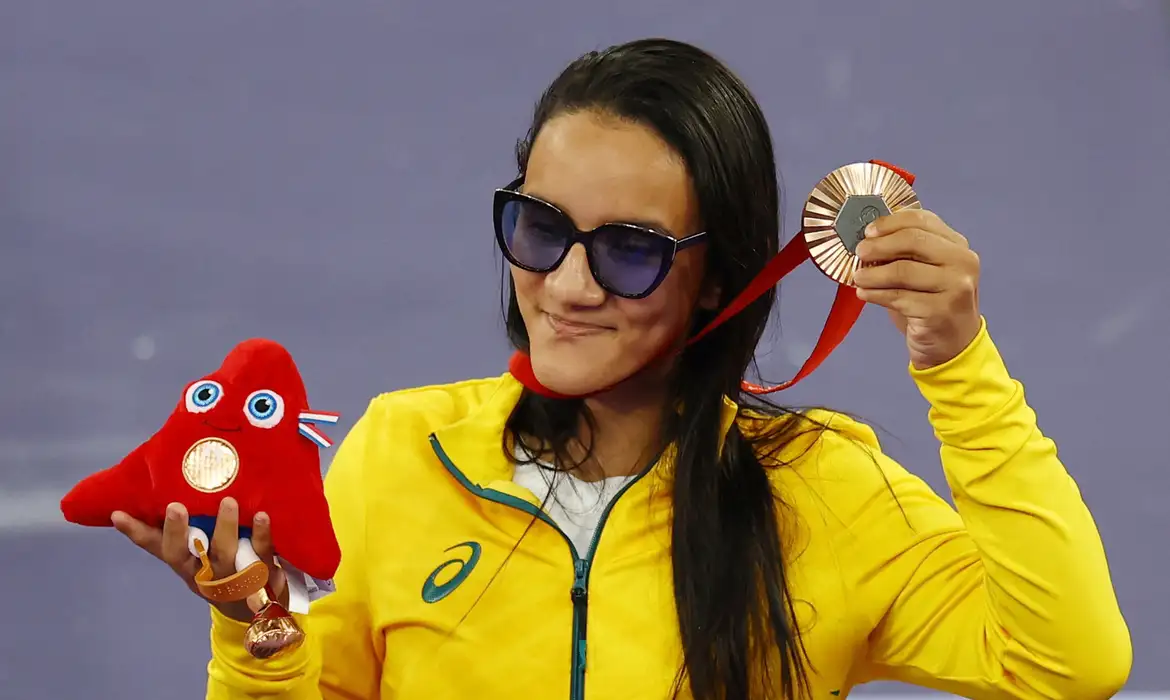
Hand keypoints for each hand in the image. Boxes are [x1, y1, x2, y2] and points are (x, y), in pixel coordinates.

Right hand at [112, 497, 286, 622]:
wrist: (258, 607)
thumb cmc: (221, 570)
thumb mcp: (198, 557)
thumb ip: (184, 533)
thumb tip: (160, 496)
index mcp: (185, 565)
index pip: (156, 548)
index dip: (136, 533)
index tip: (118, 514)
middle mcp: (202, 572)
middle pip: (183, 555)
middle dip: (176, 532)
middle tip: (175, 507)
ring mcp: (231, 575)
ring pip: (223, 553)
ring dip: (224, 526)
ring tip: (228, 501)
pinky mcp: (261, 573)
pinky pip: (261, 553)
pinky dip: (261, 534)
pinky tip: (262, 515)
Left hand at [852, 209, 981, 369]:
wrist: (953, 345)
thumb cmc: (931, 303)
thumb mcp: (925, 271)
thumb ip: (905, 252)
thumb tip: (866, 240)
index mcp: (957, 245)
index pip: (923, 220)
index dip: (890, 223)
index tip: (868, 231)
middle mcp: (962, 262)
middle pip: (913, 240)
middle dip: (879, 245)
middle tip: (859, 252)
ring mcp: (955, 287)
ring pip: (903, 271)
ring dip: (873, 274)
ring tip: (858, 278)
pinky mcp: (941, 311)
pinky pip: (898, 298)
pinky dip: (876, 294)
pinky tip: (864, 294)